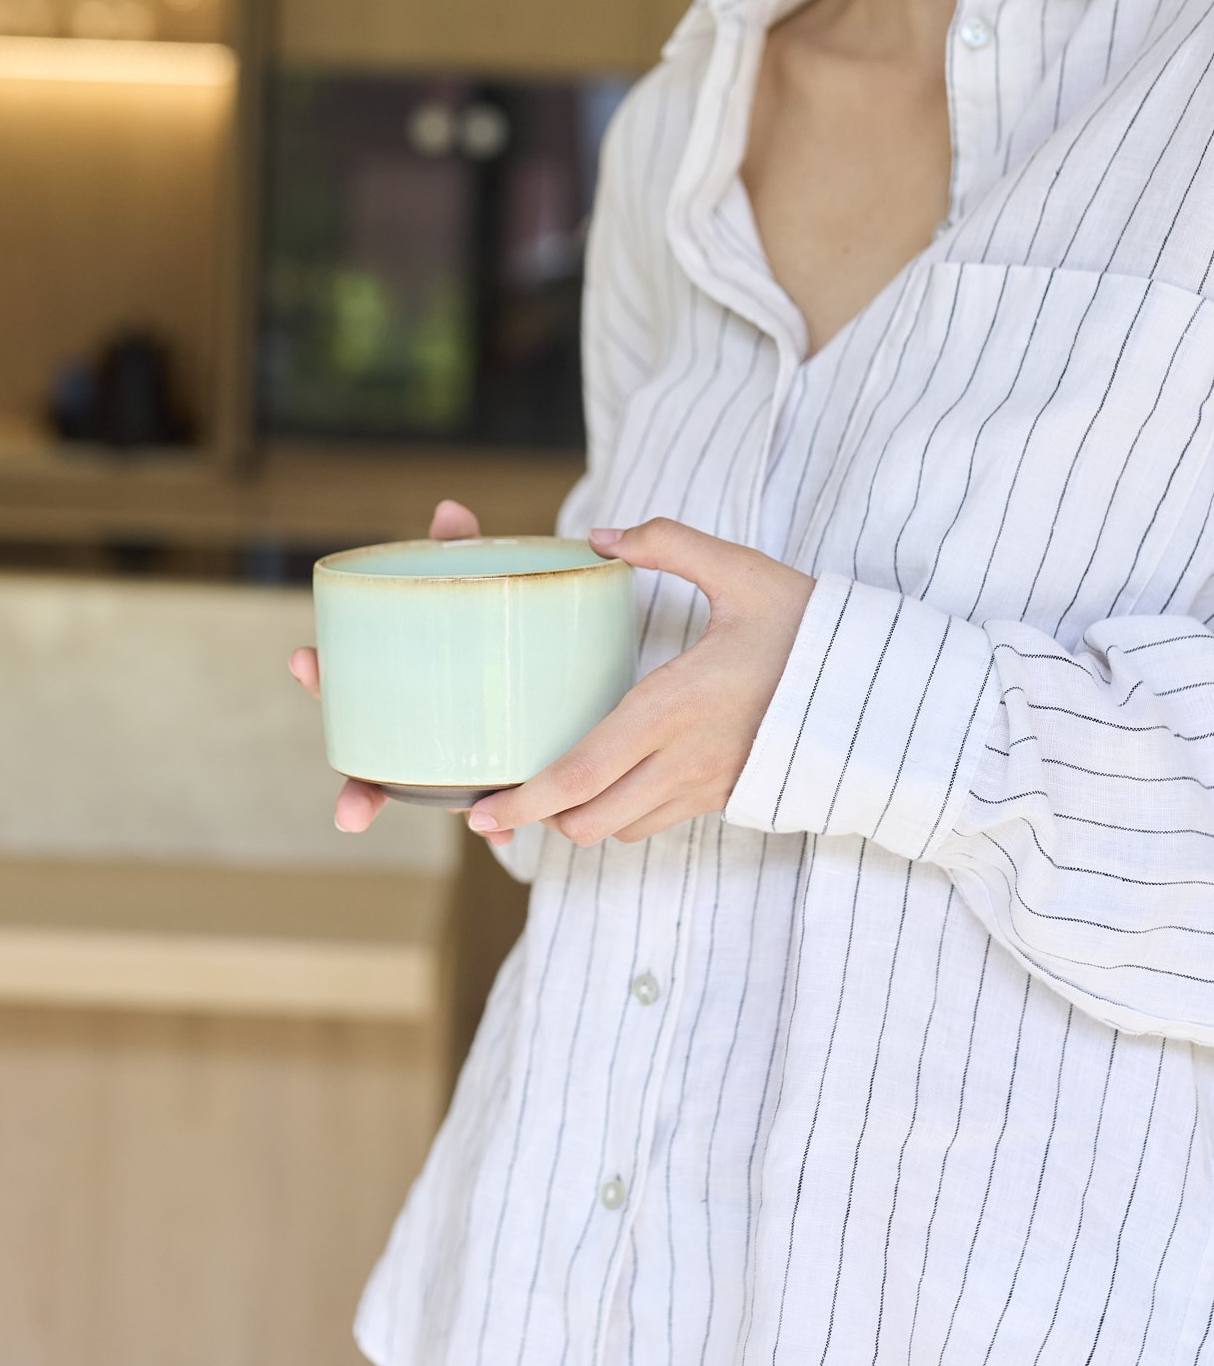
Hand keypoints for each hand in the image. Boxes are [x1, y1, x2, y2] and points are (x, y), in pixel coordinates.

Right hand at [289, 499, 481, 832]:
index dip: (321, 677)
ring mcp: (452, 759)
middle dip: (358, 790)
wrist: (547, 658)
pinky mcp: (494, 776)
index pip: (345, 681)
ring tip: (452, 839)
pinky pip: (492, 812)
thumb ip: (462, 551)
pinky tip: (503, 839)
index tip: (302, 660)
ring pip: (428, 796)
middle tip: (350, 813)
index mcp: (398, 681)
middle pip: (373, 763)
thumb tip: (450, 509)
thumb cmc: (492, 619)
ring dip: (437, 828)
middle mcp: (416, 730)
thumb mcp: (479, 582)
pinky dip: (496, 827)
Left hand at [464, 518, 815, 847]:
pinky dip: (623, 812)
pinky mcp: (727, 798)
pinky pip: (656, 823)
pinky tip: (615, 776)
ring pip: (620, 831)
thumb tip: (602, 535)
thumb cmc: (810, 627)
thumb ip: (669, 543)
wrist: (885, 689)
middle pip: (587, 822)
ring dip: (585, 814)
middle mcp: (684, 760)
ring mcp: (707, 788)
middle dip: (543, 815)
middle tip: (508, 792)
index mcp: (672, 707)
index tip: (480, 815)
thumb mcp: (742, 571)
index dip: (523, 804)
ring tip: (558, 782)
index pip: (580, 774)